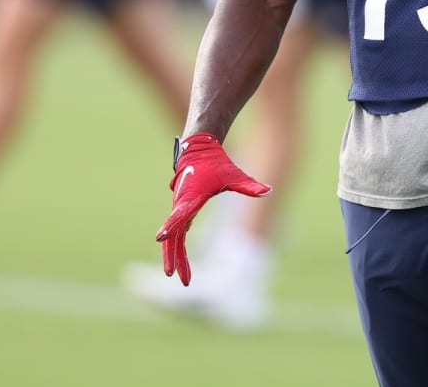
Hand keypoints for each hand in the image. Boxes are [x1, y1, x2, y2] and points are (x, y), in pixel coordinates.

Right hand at [156, 133, 270, 285]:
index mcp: (192, 197)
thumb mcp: (234, 175)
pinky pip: (177, 233)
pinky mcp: (182, 210)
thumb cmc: (216, 163)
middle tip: (173, 276)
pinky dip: (177, 247)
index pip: (179, 214)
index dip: (170, 226)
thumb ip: (249, 186)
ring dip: (175, 256)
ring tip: (180, 277)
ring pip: (173, 237)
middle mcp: (182, 204)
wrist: (199, 150)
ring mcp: (180, 208)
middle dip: (173, 257)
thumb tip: (268, 190)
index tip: (159, 237)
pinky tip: (180, 262)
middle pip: (173, 235)